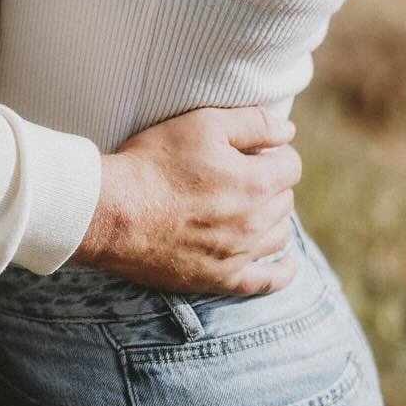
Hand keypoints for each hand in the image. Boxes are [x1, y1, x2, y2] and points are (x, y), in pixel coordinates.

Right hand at [75, 104, 301, 295]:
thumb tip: (288, 129)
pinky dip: (282, 272)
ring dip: (273, 216)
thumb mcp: (202, 124)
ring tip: (253, 204)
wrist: (114, 211)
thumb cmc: (155, 162)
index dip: (274, 150)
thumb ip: (252, 123)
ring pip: (279, 234)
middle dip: (271, 180)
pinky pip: (265, 282)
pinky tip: (288, 264)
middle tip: (243, 171)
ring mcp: (239, 255)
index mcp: (255, 183)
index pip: (291, 164)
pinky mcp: (220, 278)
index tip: (254, 148)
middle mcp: (255, 223)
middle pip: (285, 198)